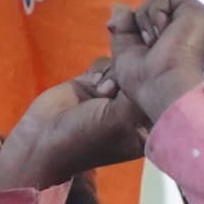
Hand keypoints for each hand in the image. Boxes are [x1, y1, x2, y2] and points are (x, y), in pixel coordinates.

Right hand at [0, 61, 147, 194]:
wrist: (40, 141)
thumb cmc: (83, 139)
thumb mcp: (120, 118)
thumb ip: (140, 90)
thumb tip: (152, 67)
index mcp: (148, 125)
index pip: (164, 92)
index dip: (159, 80)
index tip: (151, 75)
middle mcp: (134, 109)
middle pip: (147, 75)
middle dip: (131, 75)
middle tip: (112, 90)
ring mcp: (115, 95)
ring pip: (126, 65)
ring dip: (111, 73)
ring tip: (98, 92)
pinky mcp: (95, 83)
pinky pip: (106, 62)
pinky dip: (98, 70)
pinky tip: (88, 86)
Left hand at [102, 0, 203, 127]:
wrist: (162, 88)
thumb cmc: (144, 81)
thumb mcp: (125, 53)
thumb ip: (124, 29)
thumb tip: (118, 6)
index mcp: (175, 39)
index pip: (147, 18)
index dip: (136, 28)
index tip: (141, 47)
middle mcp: (187, 28)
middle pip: (151, 7)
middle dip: (139, 25)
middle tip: (148, 47)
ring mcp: (195, 19)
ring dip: (146, 22)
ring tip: (156, 43)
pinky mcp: (199, 12)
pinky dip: (153, 14)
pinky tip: (162, 34)